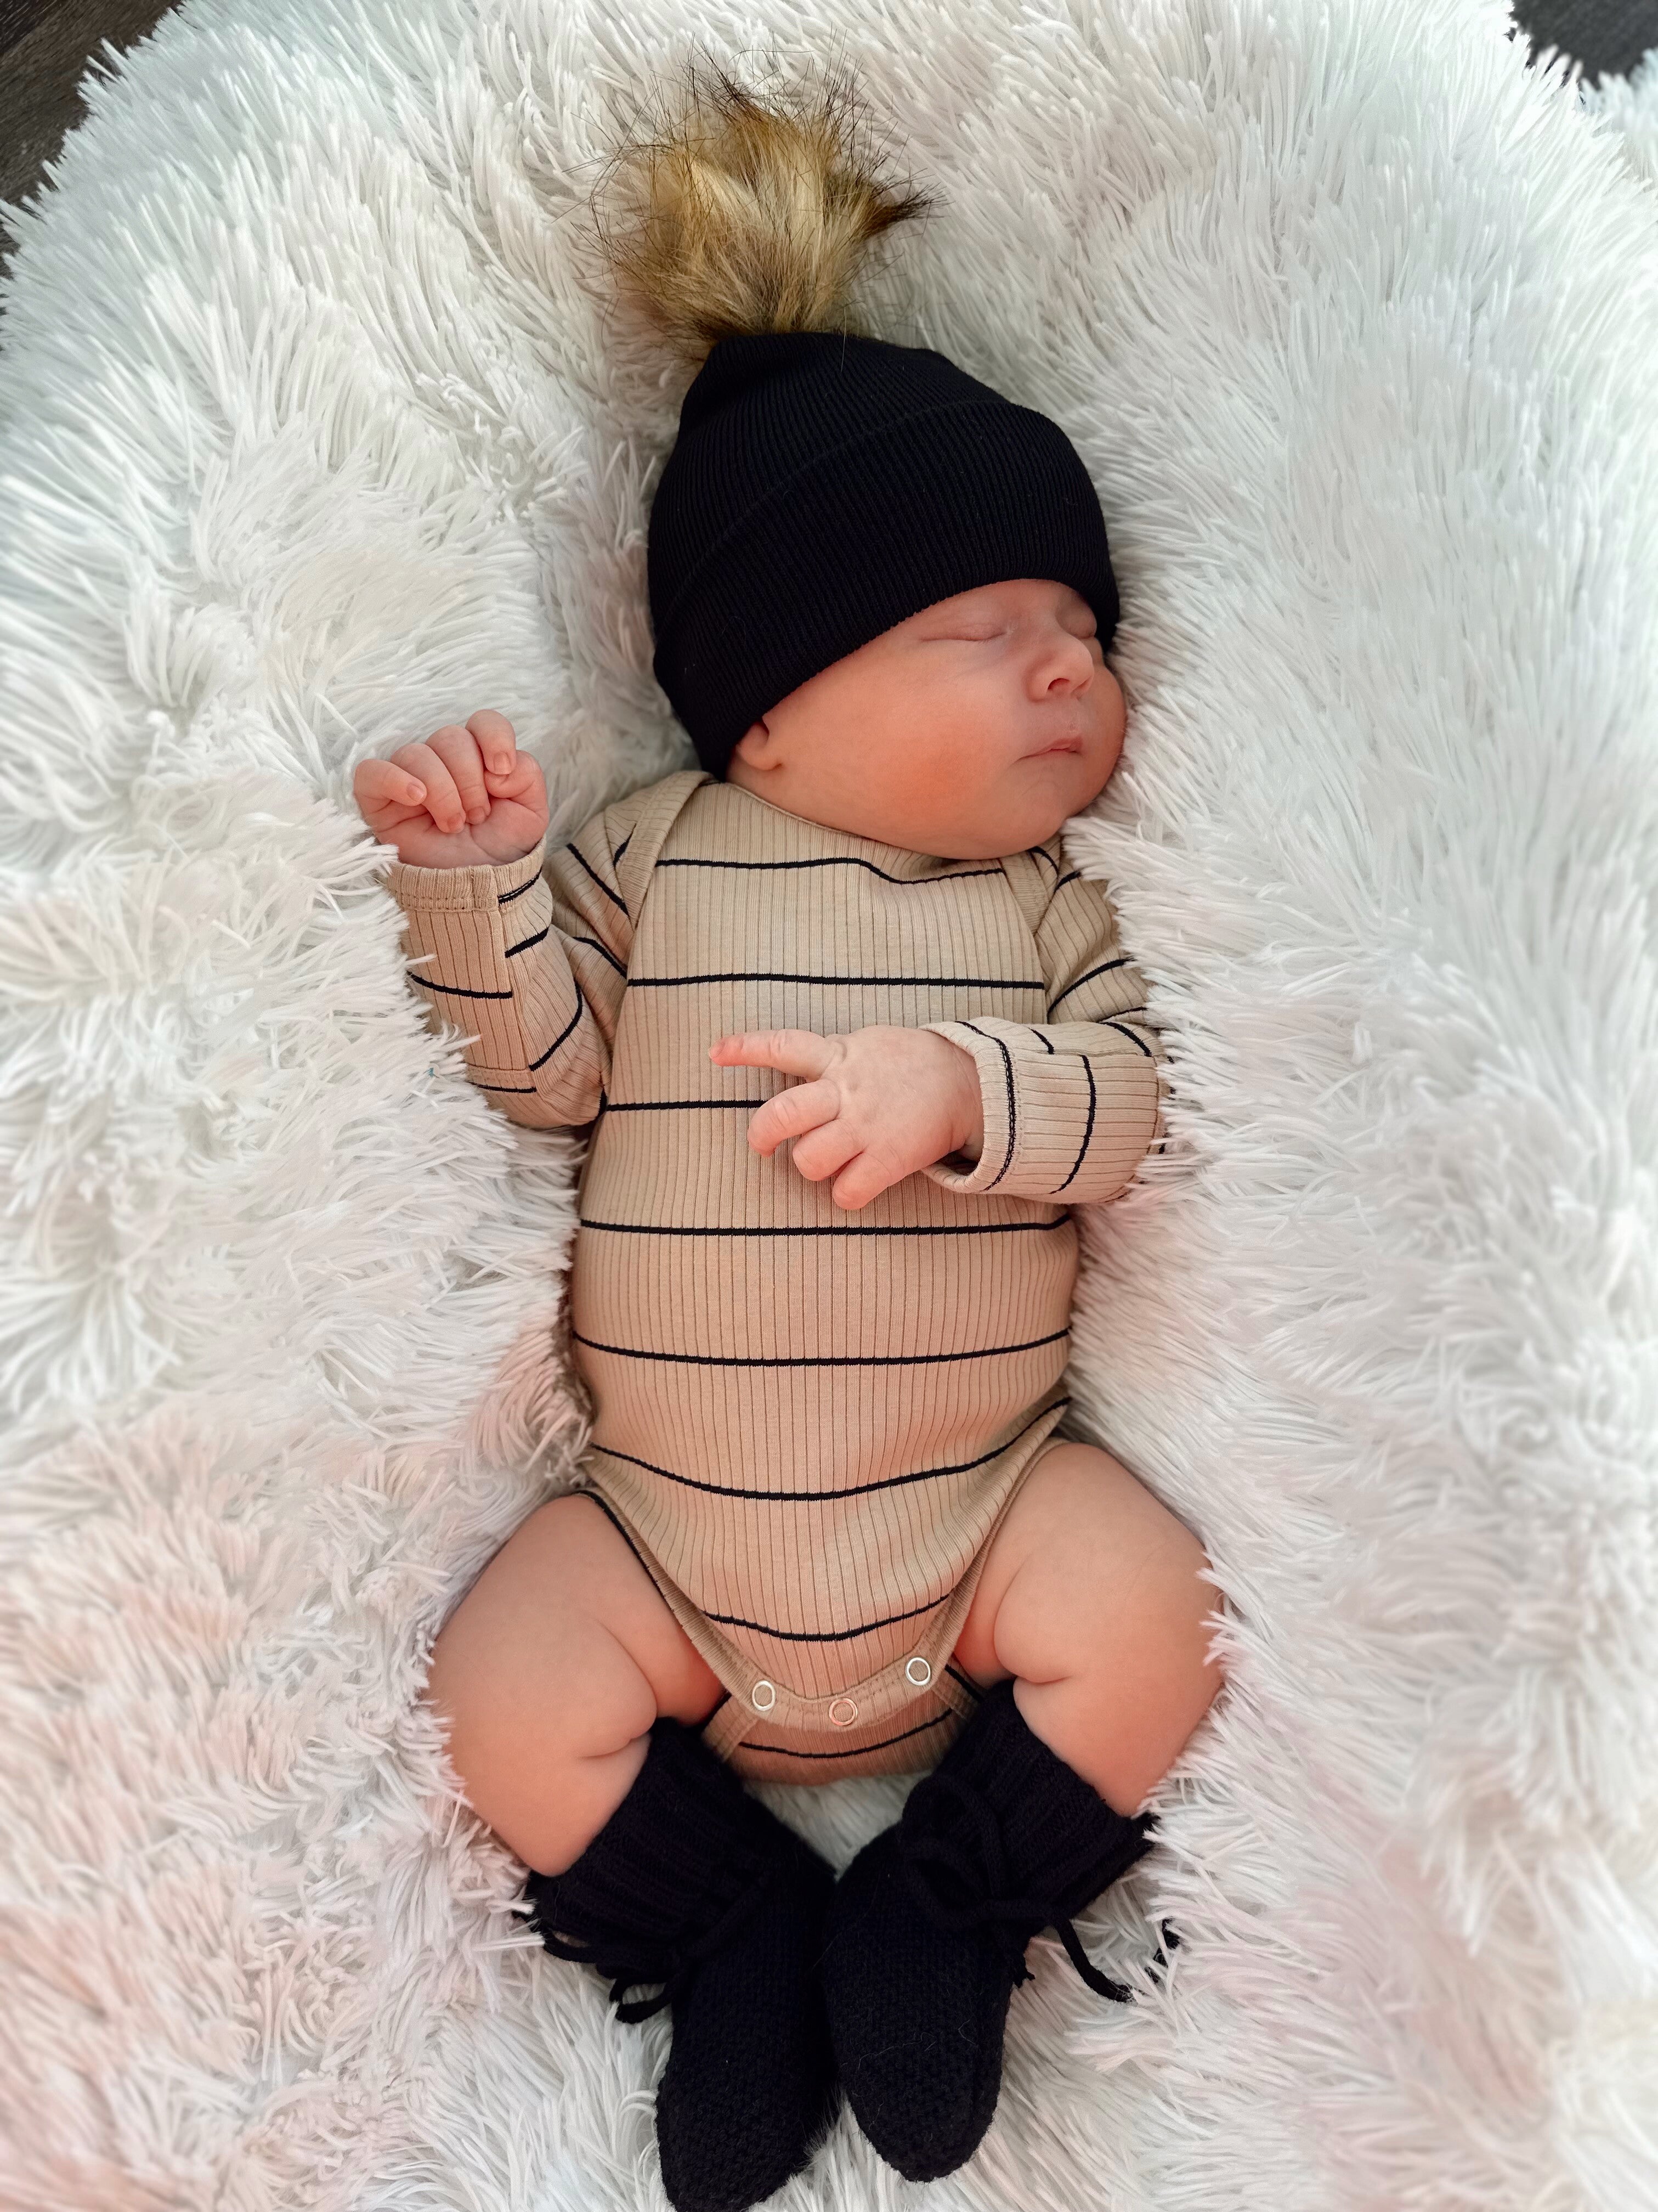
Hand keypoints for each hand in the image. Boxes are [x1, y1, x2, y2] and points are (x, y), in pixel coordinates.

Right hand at [352, 710, 548, 867]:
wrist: (475, 889)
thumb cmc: (497, 847)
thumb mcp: (530, 813)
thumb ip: (528, 776)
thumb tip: (499, 766)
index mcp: (478, 757)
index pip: (483, 722)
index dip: (494, 738)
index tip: (501, 772)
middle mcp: (442, 760)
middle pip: (451, 737)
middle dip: (470, 780)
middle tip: (477, 816)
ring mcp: (408, 776)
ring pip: (417, 753)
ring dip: (443, 791)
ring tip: (453, 825)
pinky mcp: (379, 797)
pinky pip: (373, 771)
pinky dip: (394, 779)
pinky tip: (416, 798)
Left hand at [709, 1025, 984, 1209]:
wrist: (967, 1083)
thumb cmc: (908, 1065)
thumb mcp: (866, 1045)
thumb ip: (830, 1057)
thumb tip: (792, 1065)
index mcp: (838, 1057)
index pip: (783, 1046)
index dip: (745, 1049)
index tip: (714, 1053)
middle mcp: (847, 1090)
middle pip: (783, 1115)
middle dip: (761, 1135)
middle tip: (761, 1147)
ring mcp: (867, 1126)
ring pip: (809, 1159)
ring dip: (810, 1167)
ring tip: (827, 1162)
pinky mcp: (890, 1158)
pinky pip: (846, 1192)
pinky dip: (845, 1194)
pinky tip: (855, 1183)